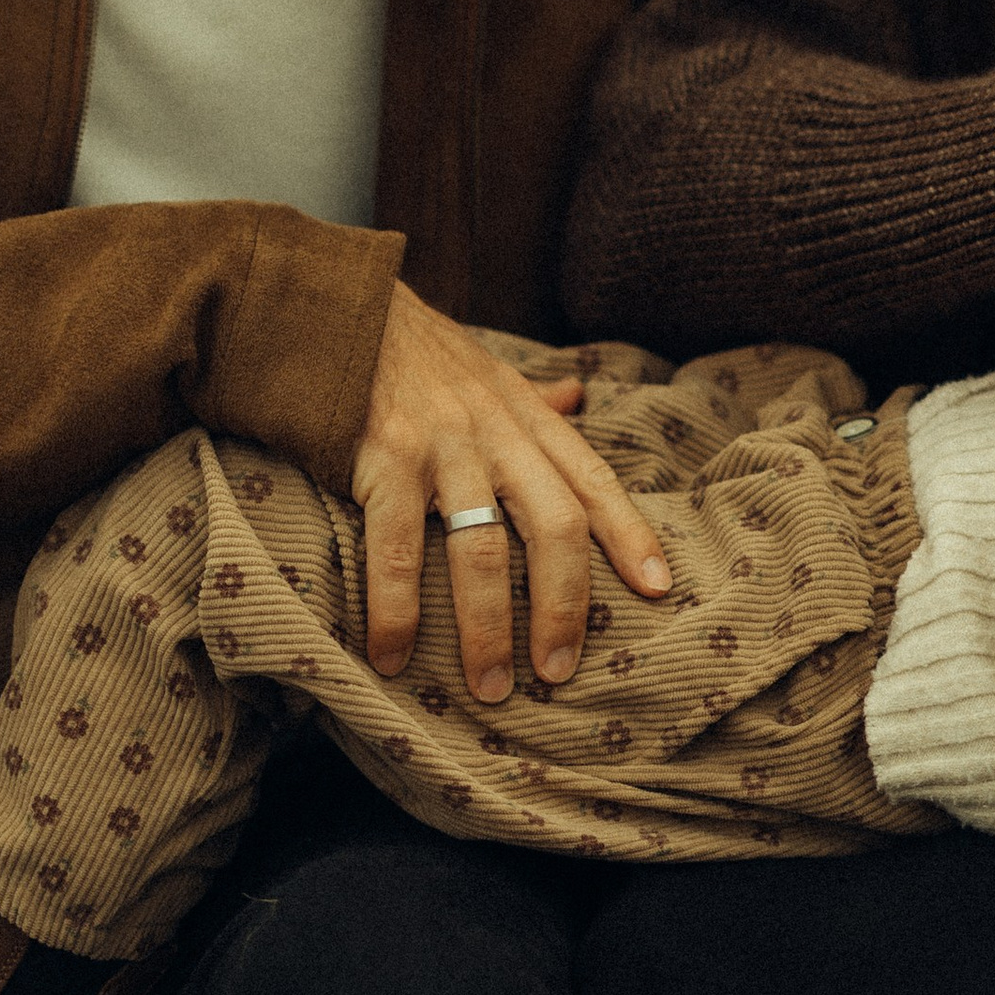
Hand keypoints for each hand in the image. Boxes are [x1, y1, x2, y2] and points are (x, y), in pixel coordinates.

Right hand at [353, 282, 670, 697]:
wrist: (336, 306)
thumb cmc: (414, 352)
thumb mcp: (486, 368)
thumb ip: (533, 397)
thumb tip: (578, 395)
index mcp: (526, 416)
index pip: (593, 480)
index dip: (630, 535)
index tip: (657, 591)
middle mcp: (496, 431)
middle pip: (555, 525)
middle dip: (564, 605)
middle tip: (559, 670)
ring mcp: (442, 446)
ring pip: (481, 551)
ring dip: (487, 629)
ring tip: (491, 688)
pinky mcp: (383, 458)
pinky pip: (397, 549)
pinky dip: (397, 611)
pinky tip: (393, 656)